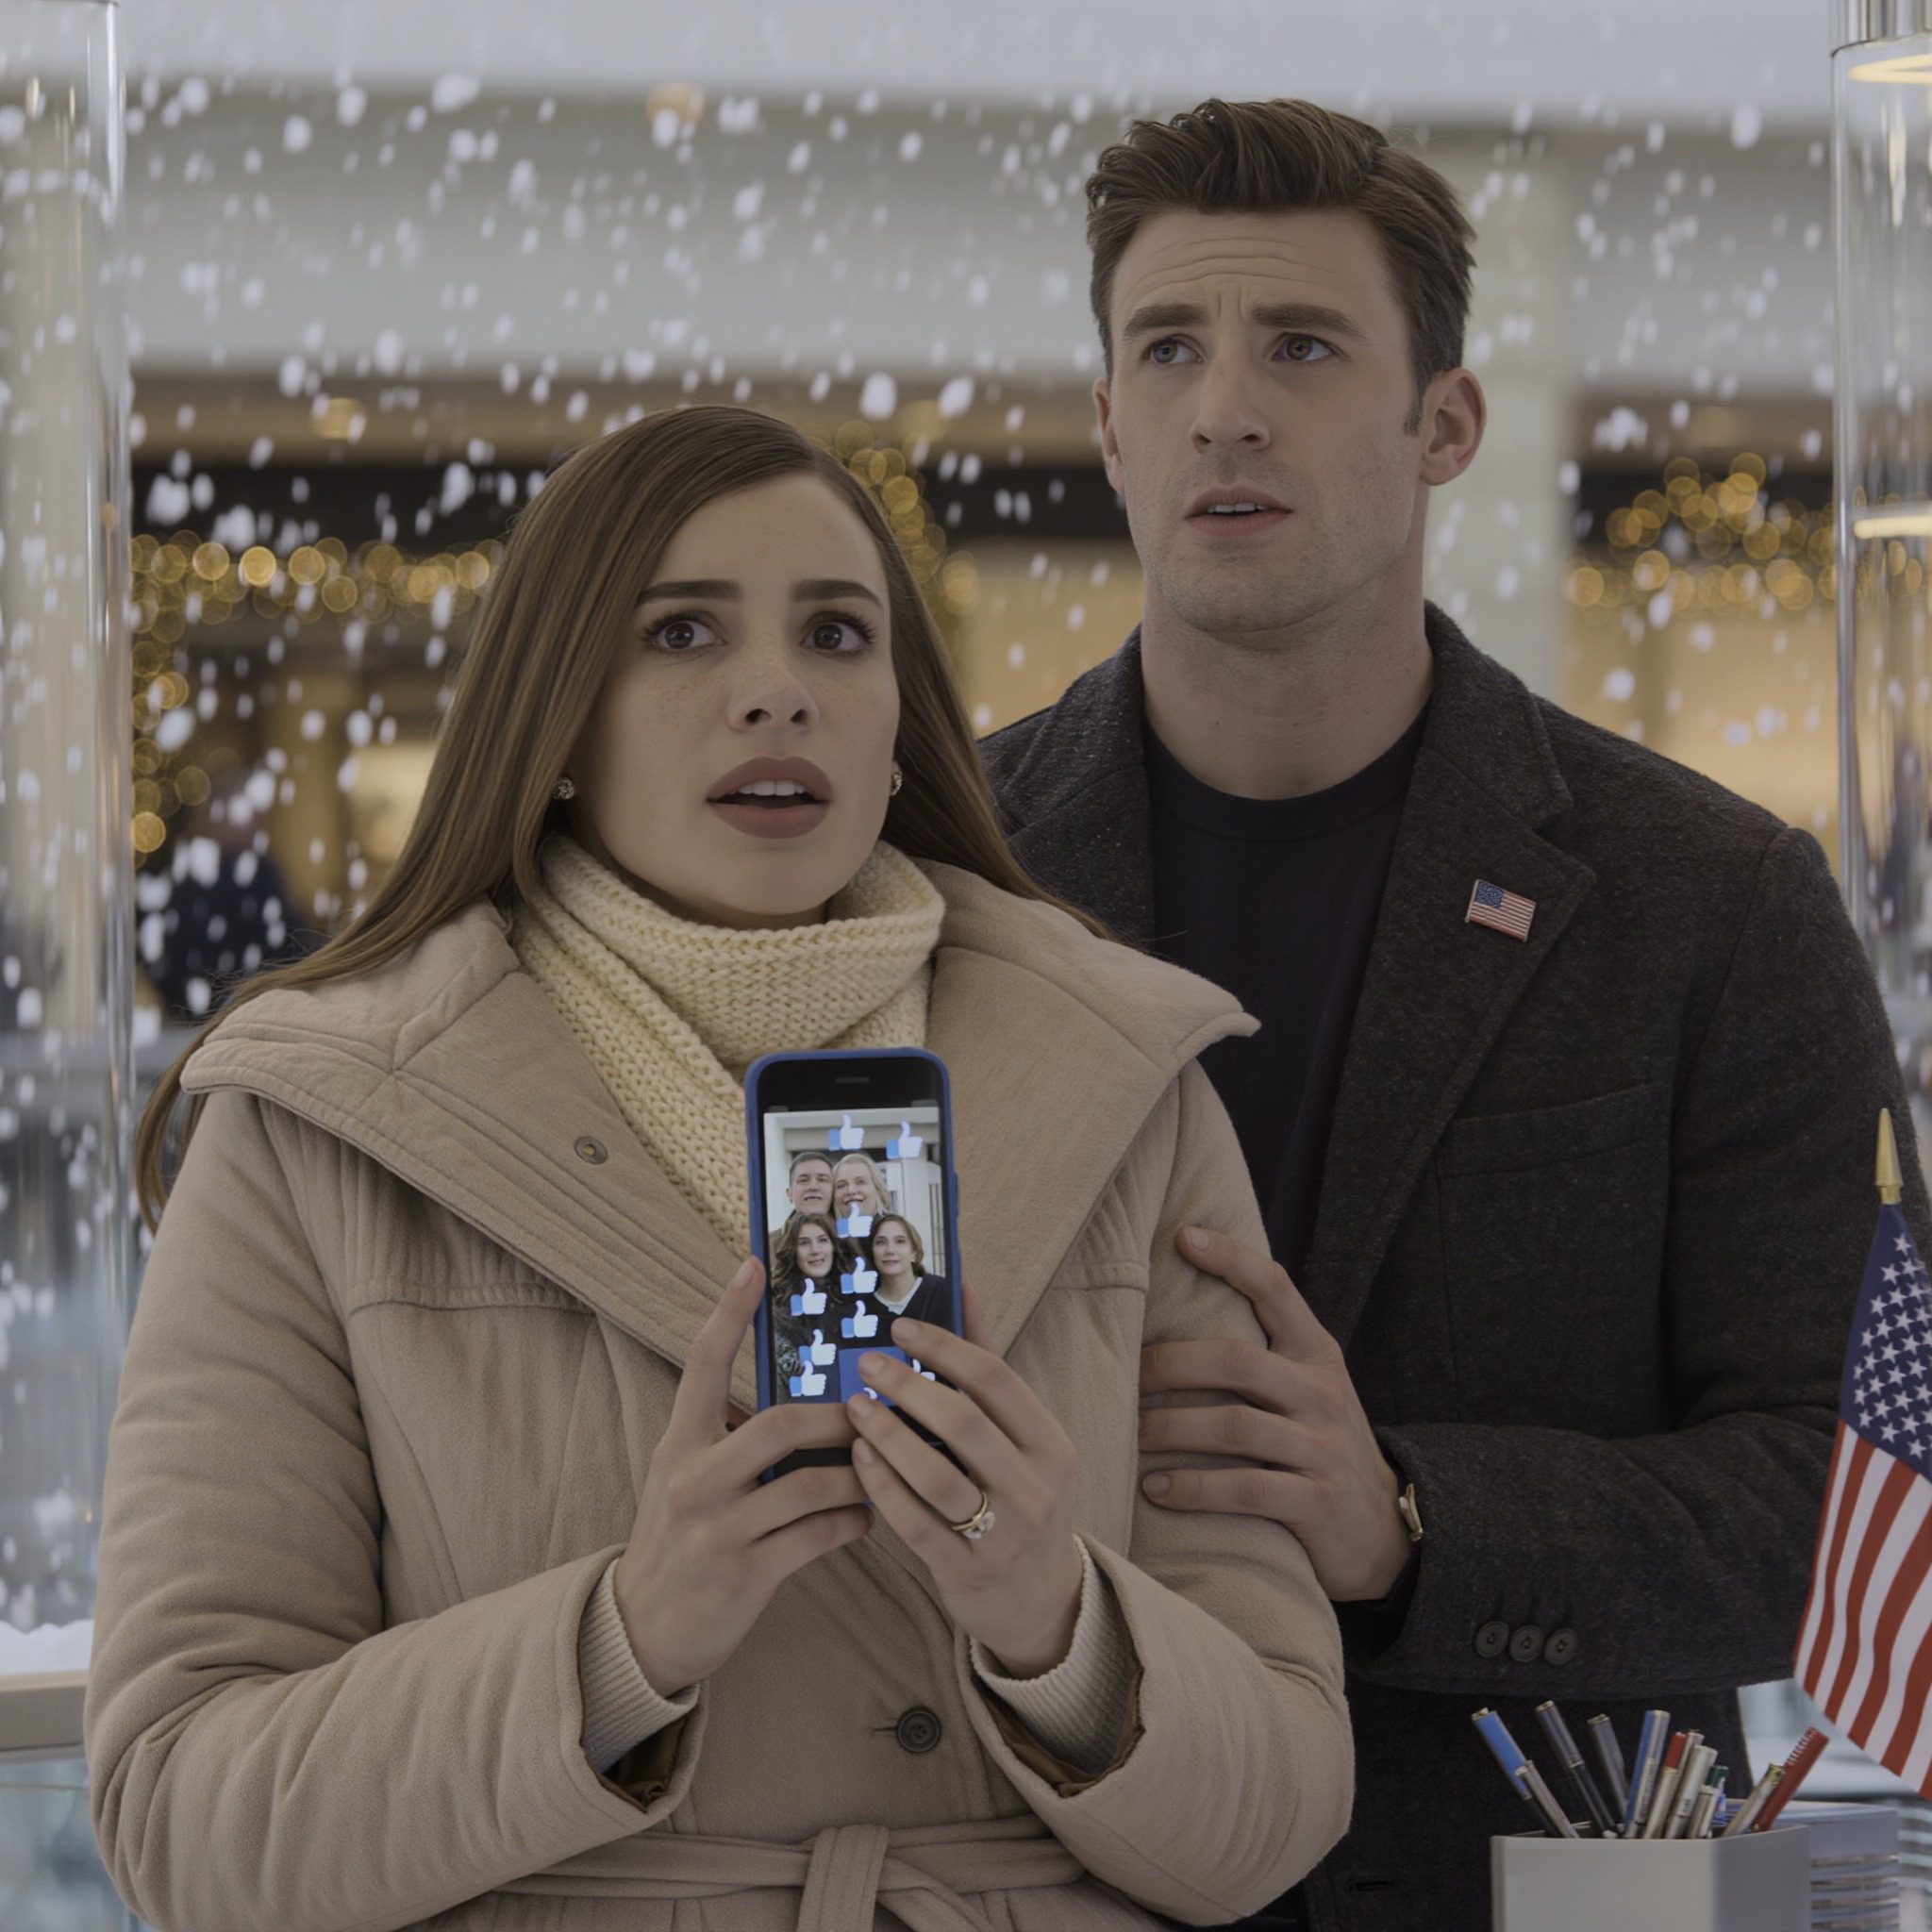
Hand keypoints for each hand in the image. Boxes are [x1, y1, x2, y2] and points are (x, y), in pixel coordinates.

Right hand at [613, 1257, 869, 1690]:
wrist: (641, 1628)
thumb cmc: (679, 1540)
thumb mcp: (686, 1478)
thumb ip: (728, 1438)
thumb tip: (800, 1399)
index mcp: (678, 1444)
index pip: (701, 1364)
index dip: (727, 1313)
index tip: (753, 1266)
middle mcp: (693, 1478)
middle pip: (778, 1424)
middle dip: (835, 1417)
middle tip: (872, 1412)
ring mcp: (716, 1529)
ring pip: (809, 1483)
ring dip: (858, 1474)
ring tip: (882, 1470)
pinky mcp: (742, 1574)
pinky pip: (815, 1536)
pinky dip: (850, 1521)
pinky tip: (865, 1518)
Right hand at [791, 1280, 826, 1314]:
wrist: (801, 1306)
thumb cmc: (804, 1298)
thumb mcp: (808, 1291)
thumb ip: (809, 1285)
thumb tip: (807, 1279)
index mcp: (821, 1295)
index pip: (824, 1296)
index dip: (821, 1297)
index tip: (816, 1298)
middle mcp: (822, 1301)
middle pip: (823, 1301)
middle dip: (819, 1301)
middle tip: (814, 1302)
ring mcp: (821, 1306)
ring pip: (822, 1306)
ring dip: (819, 1306)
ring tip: (814, 1305)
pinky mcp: (819, 1311)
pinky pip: (821, 1310)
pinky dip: (819, 1310)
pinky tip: (815, 1309)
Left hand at [844, 1287, 1083, 1675]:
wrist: (1041, 1601)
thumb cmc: (1020, 1500)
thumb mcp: (1024, 1441)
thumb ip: (989, 1370)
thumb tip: (962, 1289)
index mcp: (1051, 1445)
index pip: (996, 1379)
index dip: (943, 1347)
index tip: (898, 1329)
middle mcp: (1034, 1487)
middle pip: (962, 1422)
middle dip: (907, 1387)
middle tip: (866, 1365)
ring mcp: (1003, 1534)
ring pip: (934, 1474)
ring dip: (886, 1435)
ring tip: (854, 1408)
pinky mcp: (967, 1571)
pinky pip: (914, 1522)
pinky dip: (882, 1485)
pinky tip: (859, 1458)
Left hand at [1138, 1226, 1410, 1601]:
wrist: (1382, 1526)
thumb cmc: (1318, 1442)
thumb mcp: (1306, 1387)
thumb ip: (1259, 1352)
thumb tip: (1170, 1309)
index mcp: (1315, 1352)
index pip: (1275, 1289)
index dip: (1232, 1259)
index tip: (1183, 1237)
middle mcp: (1322, 1393)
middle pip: (1238, 1361)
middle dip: (1172, 1364)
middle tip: (1127, 1375)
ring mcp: (1323, 1448)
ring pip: (1235, 1427)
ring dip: (1171, 1429)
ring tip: (1130, 1434)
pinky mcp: (1318, 1503)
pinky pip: (1246, 1489)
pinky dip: (1194, 1488)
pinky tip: (1155, 1488)